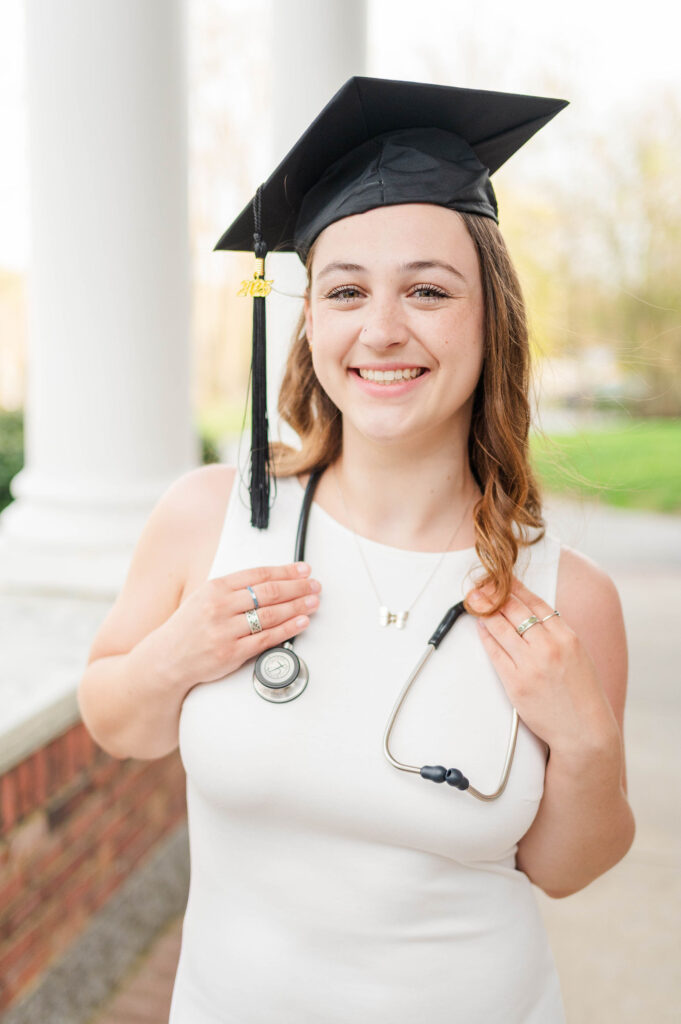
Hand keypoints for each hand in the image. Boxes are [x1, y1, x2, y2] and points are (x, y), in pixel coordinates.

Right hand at [158, 562, 320, 690]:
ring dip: (297, 606)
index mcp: (215, 588)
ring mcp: (226, 630)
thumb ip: (233, 590)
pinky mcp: (232, 653)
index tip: (303, 569)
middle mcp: (220, 606)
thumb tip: (270, 582)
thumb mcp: (204, 598)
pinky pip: (267, 638)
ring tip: (313, 601)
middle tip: (314, 585)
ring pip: (271, 614)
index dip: (285, 571)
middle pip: (269, 592)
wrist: (166, 658)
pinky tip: (301, 622)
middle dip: (297, 587)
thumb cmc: (188, 628)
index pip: (258, 574)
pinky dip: (288, 629)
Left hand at [468, 578, 618, 755]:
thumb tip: (531, 613)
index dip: (515, 587)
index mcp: (568, 636)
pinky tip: (480, 626)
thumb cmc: (582, 694)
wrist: (585, 731)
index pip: (536, 602)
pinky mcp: (516, 683)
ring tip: (474, 600)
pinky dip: (486, 636)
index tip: (502, 578)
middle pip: (515, 610)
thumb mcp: (578, 654)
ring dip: (484, 610)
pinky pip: (495, 652)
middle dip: (494, 593)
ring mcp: (531, 665)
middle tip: (480, 584)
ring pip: (501, 627)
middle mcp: (550, 647)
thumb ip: (557, 633)